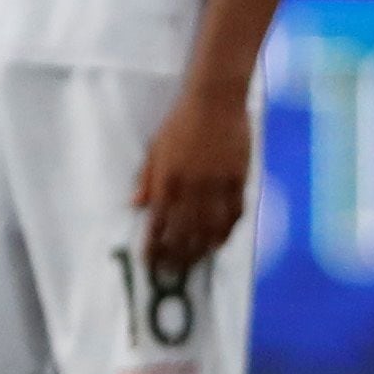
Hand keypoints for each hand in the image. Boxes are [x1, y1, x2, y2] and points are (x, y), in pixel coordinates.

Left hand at [132, 88, 253, 274]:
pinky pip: (234, 214)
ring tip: (195, 264)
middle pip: (184, 233)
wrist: (214, 101)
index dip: (154, 247)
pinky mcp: (238, 180)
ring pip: (210, 229)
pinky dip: (226, 232)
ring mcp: (216, 186)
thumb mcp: (156, 148)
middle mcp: (191, 189)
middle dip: (177, 257)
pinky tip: (220, 243)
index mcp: (167, 181)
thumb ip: (146, 179)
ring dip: (201, 250)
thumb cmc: (180, 122)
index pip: (157, 224)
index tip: (151, 263)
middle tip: (173, 273)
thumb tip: (136, 206)